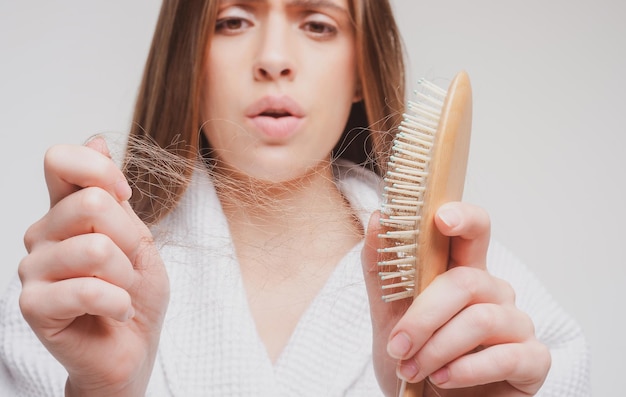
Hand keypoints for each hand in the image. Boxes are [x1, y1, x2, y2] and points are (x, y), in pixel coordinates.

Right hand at [18, 138, 169, 396]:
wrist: (133, 347)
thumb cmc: (134, 292)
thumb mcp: (136, 237)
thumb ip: (112, 194)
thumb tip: (94, 138)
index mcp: (65, 212)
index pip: (61, 160)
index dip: (101, 171)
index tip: (125, 197)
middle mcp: (42, 234)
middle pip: (91, 204)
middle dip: (129, 240)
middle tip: (128, 267)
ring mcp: (33, 268)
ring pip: (95, 249)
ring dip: (126, 277)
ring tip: (121, 293)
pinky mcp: (33, 305)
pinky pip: (88, 289)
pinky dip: (119, 303)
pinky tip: (117, 311)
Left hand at [362, 202, 549, 395]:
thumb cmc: (414, 358)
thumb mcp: (388, 315)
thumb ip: (383, 270)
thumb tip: (379, 219)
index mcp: (462, 273)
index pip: (474, 231)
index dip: (463, 217)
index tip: (440, 219)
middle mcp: (494, 293)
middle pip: (466, 281)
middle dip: (424, 316)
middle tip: (398, 346)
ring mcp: (517, 325)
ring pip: (482, 319)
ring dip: (438, 348)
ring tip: (413, 370)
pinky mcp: (532, 361)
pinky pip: (508, 356)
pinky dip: (468, 369)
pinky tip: (444, 379)